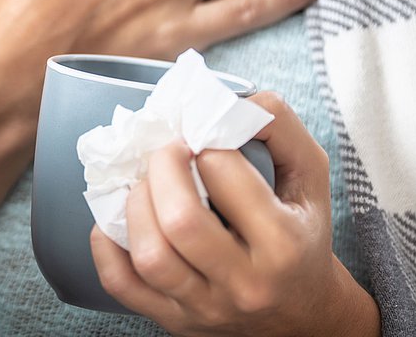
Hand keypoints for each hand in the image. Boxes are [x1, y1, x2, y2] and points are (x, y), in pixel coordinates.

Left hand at [87, 93, 380, 336]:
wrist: (304, 314)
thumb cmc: (302, 231)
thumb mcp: (310, 175)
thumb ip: (280, 125)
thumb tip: (229, 100)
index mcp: (284, 243)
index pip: (226, 176)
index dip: (206, 142)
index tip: (203, 136)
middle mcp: (245, 283)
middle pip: (180, 221)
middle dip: (162, 167)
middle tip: (167, 150)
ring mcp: (205, 308)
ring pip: (150, 255)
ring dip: (134, 203)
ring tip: (146, 182)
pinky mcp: (174, 321)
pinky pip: (121, 284)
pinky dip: (106, 244)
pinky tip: (118, 217)